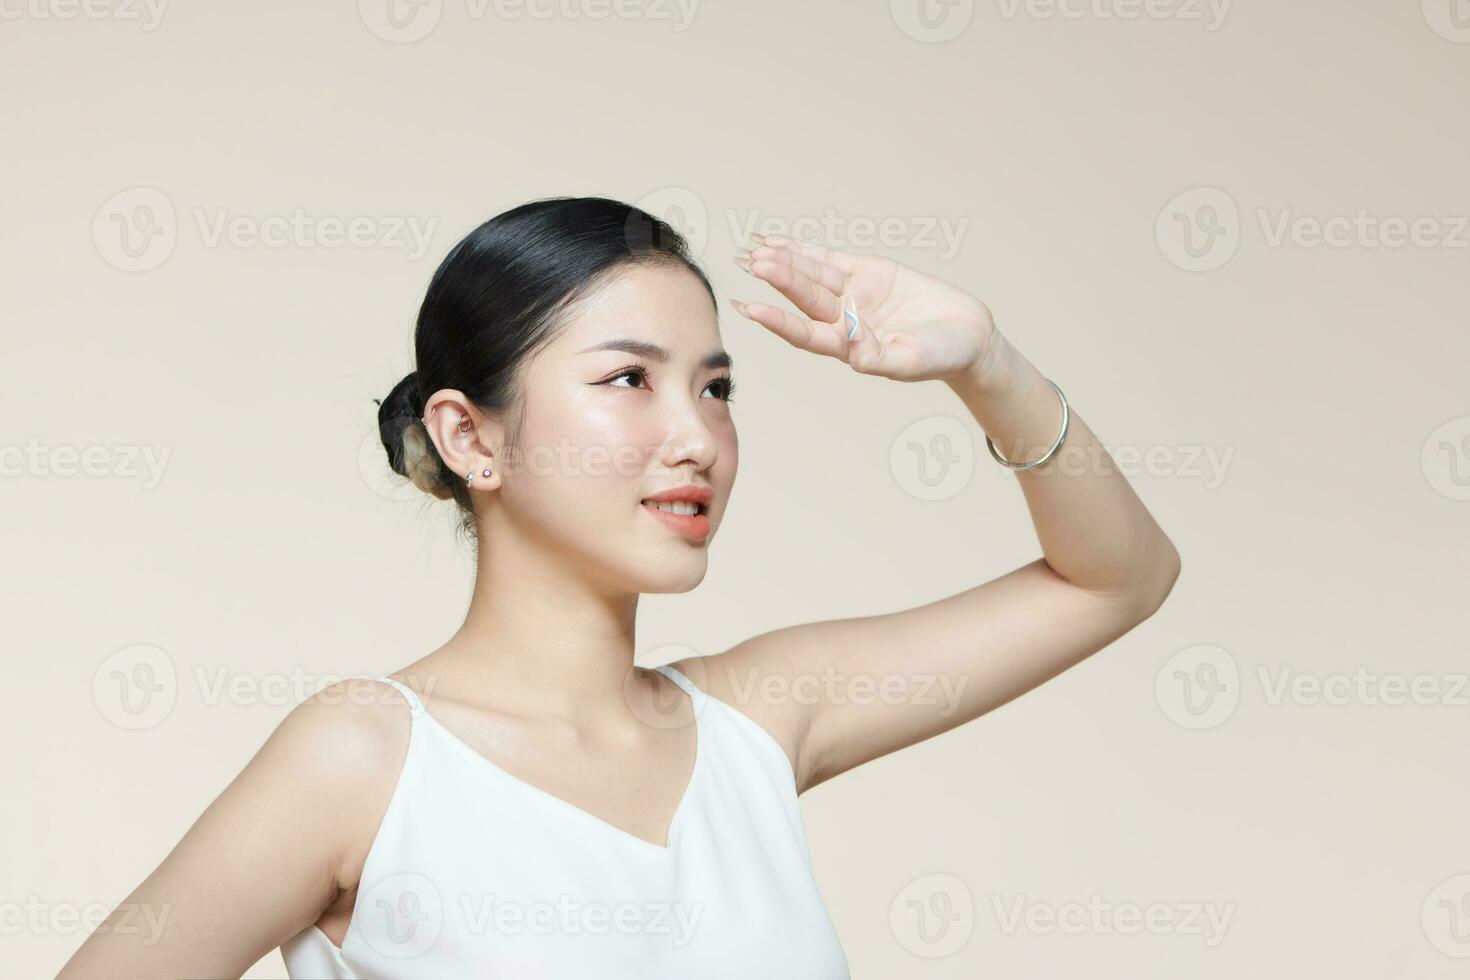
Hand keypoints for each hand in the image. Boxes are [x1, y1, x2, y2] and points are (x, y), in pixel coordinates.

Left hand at [728, 233, 999, 385]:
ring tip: (756, 249)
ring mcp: (854, 294)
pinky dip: (804, 250)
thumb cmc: (941, 356)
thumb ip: (880, 359)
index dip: (781, 322)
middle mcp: (843, 320)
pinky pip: (829, 259)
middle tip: (755, 263)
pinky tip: (777, 243)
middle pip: (806, 298)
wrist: (967, 335)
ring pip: (813, 275)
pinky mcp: (868, 272)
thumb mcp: (912, 362)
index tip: (753, 309)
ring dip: (786, 262)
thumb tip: (853, 354)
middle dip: (781, 280)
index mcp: (848, 347)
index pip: (806, 333)